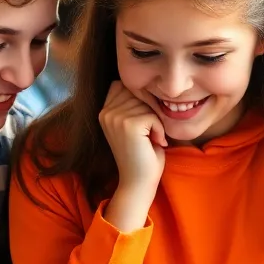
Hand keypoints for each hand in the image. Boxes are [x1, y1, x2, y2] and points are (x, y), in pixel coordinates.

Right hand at [100, 81, 166, 230]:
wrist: (138, 182)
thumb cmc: (142, 154)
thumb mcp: (133, 123)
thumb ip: (132, 103)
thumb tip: (145, 81)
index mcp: (104, 110)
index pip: (126, 86)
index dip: (140, 102)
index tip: (140, 126)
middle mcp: (106, 112)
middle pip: (139, 93)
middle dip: (149, 112)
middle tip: (147, 135)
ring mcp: (115, 118)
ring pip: (148, 104)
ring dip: (156, 122)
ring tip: (149, 140)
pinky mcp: (129, 125)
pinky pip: (154, 116)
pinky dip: (159, 130)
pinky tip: (154, 143)